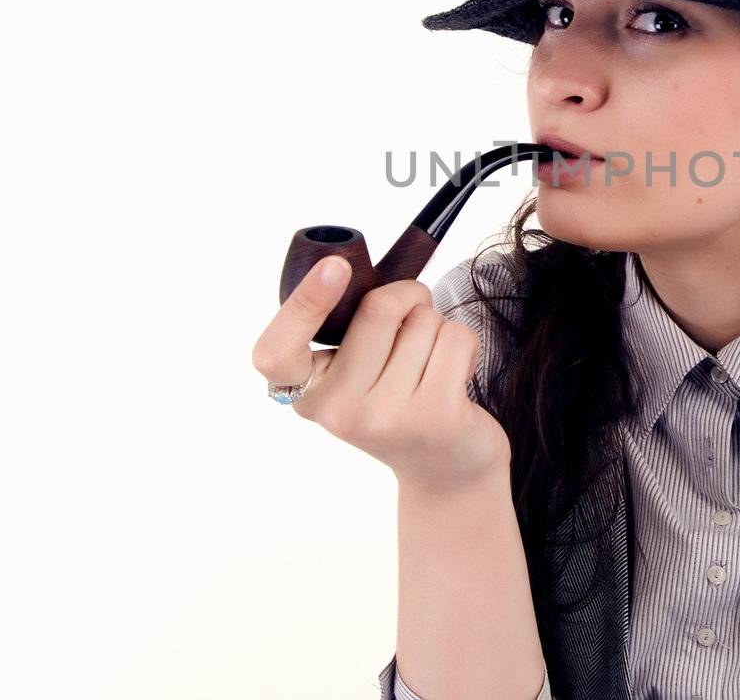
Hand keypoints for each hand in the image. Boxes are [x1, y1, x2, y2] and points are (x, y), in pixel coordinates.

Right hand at [251, 256, 511, 494]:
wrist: (444, 472)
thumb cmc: (397, 403)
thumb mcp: (354, 377)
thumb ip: (347, 331)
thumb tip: (354, 272)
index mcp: (307, 393)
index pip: (276, 353)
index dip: (302, 305)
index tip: (334, 266)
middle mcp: (339, 411)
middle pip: (378, 309)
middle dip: (408, 296)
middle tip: (413, 316)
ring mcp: (387, 417)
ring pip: (425, 321)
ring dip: (437, 327)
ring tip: (430, 364)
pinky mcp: (436, 417)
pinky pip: (456, 339)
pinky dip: (464, 344)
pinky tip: (455, 375)